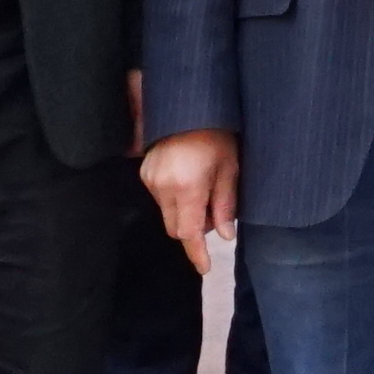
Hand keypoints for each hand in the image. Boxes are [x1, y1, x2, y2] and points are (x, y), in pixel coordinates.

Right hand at [140, 128, 238, 265]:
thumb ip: (225, 204)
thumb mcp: (229, 167)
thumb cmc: (217, 134)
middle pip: (175, 228)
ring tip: (205, 190)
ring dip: (185, 214)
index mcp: (187, 187)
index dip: (196, 253)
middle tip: (215, 214)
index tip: (205, 268)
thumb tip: (225, 236)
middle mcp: (162, 187)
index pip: (188, 233)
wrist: (188, 105)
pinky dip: (176, 200)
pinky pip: (160, 199)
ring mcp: (149, 179)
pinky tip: (191, 182)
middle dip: (194, 231)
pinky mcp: (144, 172)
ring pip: (167, 214)